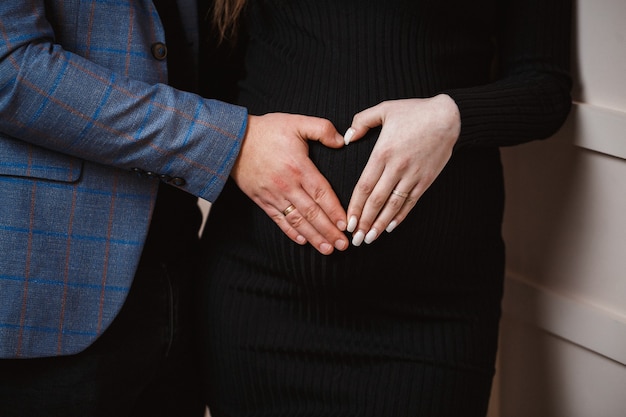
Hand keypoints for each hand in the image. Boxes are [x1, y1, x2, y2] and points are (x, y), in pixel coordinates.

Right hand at [231, 113, 349, 254]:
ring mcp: (274, 195)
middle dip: (329, 231)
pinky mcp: (262, 200)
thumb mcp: (296, 122)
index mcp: (299, 167)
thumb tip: (341, 141)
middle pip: (312, 213)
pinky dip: (291, 232)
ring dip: (314, 237)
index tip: (346, 225)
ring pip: (297, 221)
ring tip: (327, 249)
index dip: (335, 211)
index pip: (322, 193)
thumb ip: (322, 128)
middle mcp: (287, 185)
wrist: (233, 140)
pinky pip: (279, 220)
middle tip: (344, 245)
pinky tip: (303, 241)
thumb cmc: (267, 130)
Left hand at [344, 95, 459, 245]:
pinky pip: (410, 202)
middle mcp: (397, 167)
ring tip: (369, 239)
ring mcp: (413, 175)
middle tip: (354, 239)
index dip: (355, 206)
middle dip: (364, 222)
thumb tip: (347, 138)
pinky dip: (400, 216)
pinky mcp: (426, 179)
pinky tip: (390, 227)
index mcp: (383, 152)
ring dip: (380, 224)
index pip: (365, 185)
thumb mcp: (384, 109)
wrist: (448, 116)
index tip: (348, 221)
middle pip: (377, 201)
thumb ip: (362, 121)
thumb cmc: (414, 111)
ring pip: (393, 205)